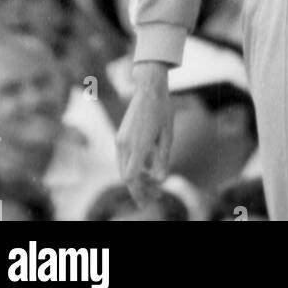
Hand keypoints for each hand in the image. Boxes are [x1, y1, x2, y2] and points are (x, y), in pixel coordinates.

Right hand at [117, 65, 172, 204]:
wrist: (149, 88)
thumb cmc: (162, 109)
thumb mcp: (167, 135)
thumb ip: (163, 158)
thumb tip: (160, 180)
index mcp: (138, 145)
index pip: (131, 178)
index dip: (139, 192)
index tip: (149, 199)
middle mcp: (125, 144)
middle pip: (126, 176)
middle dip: (139, 188)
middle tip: (155, 196)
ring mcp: (120, 139)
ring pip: (123, 168)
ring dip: (136, 178)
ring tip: (153, 182)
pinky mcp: (120, 135)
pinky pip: (124, 158)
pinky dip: (133, 166)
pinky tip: (147, 167)